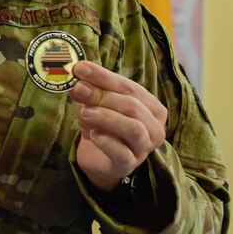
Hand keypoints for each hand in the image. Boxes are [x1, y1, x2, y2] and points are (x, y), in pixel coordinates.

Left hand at [68, 61, 166, 191]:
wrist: (97, 157)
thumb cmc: (102, 125)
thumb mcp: (95, 103)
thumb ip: (89, 89)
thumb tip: (78, 78)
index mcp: (152, 107)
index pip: (130, 87)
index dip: (104, 76)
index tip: (80, 68)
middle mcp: (155, 128)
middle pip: (132, 106)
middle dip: (103, 95)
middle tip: (79, 89)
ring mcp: (144, 149)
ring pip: (133, 128)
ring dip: (106, 116)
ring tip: (85, 112)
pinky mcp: (129, 166)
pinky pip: (122, 153)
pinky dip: (106, 141)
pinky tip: (92, 134)